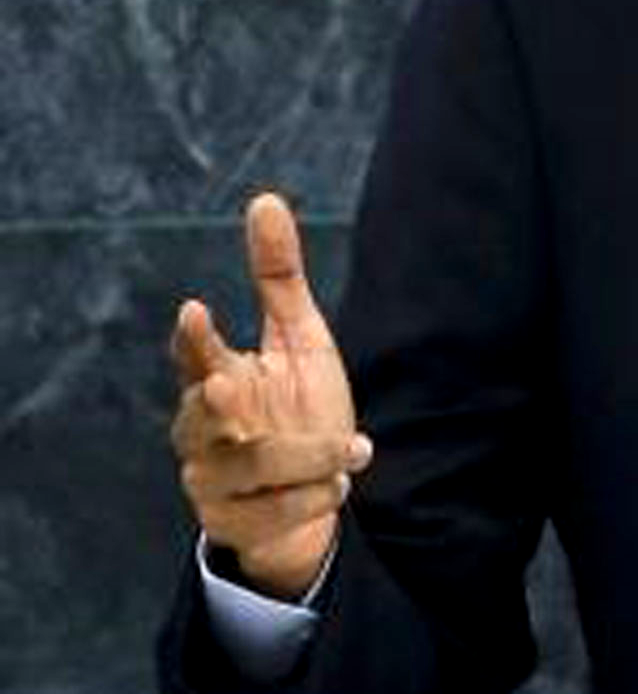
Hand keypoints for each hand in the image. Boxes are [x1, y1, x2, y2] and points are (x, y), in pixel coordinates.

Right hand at [169, 191, 371, 599]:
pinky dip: (311, 498)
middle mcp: (202, 431)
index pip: (194, 356)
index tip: (195, 309)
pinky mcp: (233, 526)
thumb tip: (264, 200)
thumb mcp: (300, 338)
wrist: (312, 492)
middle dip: (216, 403)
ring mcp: (211, 481)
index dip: (193, 338)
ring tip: (355, 449)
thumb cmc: (297, 404)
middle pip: (199, 416)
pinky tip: (341, 485)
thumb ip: (278, 276)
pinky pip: (269, 515)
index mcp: (217, 378)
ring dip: (305, 456)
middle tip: (233, 384)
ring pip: (248, 467)